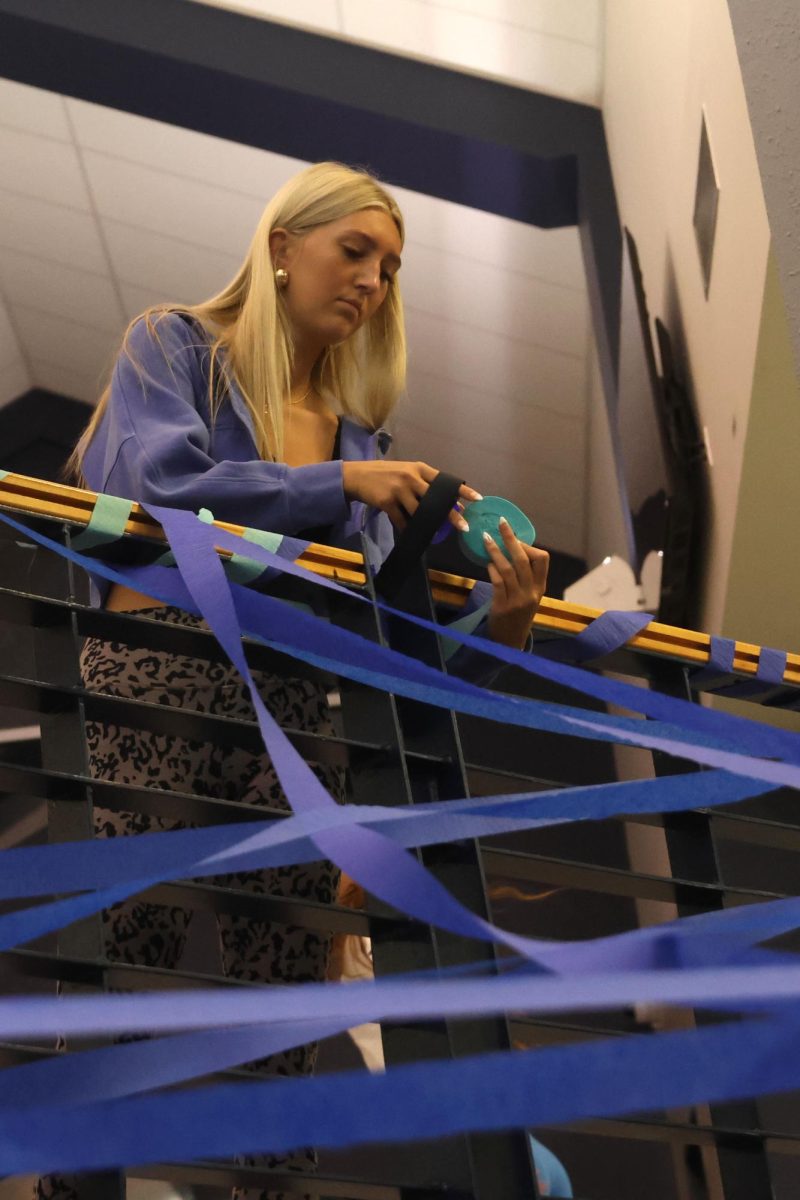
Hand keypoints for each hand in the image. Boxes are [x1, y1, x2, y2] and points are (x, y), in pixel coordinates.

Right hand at [342, 460, 481, 530]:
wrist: (358, 476)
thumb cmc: (386, 474)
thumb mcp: (406, 471)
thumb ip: (424, 484)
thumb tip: (446, 503)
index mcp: (419, 468)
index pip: (445, 480)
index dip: (462, 490)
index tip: (477, 499)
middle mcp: (411, 477)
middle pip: (436, 499)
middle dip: (451, 514)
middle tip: (463, 526)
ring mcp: (399, 489)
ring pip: (419, 511)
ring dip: (427, 524)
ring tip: (433, 531)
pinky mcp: (387, 501)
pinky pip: (402, 519)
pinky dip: (407, 528)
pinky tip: (410, 532)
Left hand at [483, 517, 549, 648]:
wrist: (509, 642)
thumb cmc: (518, 615)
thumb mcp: (529, 597)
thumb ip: (526, 577)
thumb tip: (513, 549)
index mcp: (541, 587)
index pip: (542, 559)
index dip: (528, 546)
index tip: (516, 539)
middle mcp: (532, 593)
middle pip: (523, 559)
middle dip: (511, 539)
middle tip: (501, 523)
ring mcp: (518, 600)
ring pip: (508, 569)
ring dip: (496, 551)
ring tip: (486, 539)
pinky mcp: (503, 606)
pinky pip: (497, 582)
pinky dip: (492, 569)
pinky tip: (487, 563)